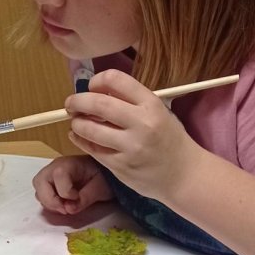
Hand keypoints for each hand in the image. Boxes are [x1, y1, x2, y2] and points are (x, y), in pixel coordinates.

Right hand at [32, 153, 112, 216]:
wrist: (104, 175)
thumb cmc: (104, 178)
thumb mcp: (100, 188)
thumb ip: (85, 198)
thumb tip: (69, 209)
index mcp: (69, 163)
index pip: (58, 175)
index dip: (65, 192)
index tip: (77, 198)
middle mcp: (55, 167)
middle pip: (39, 182)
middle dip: (50, 200)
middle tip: (65, 209)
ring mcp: (50, 175)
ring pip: (38, 190)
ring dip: (49, 203)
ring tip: (65, 208)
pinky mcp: (50, 184)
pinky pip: (42, 195)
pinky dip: (50, 204)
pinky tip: (63, 206)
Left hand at [66, 68, 201, 201]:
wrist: (184, 175)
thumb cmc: (170, 140)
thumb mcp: (159, 112)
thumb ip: (132, 102)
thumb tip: (97, 91)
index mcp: (151, 104)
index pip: (116, 79)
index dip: (97, 81)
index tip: (92, 87)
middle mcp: (141, 123)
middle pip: (98, 103)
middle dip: (78, 101)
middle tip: (70, 104)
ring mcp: (130, 147)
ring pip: (90, 129)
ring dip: (77, 123)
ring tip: (76, 122)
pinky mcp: (121, 166)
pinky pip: (93, 150)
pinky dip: (80, 141)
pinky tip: (78, 136)